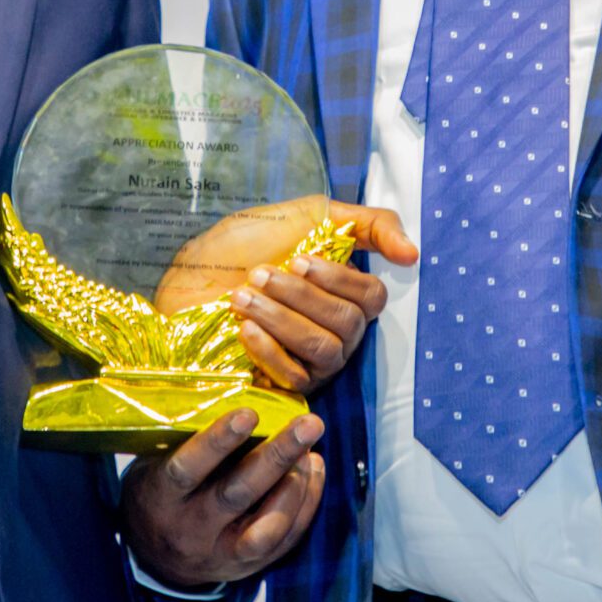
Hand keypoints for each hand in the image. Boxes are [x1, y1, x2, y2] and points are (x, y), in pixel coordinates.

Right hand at [121, 408, 328, 590]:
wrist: (157, 557)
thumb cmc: (162, 490)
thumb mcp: (158, 463)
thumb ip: (187, 439)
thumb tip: (242, 396)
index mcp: (161, 497)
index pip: (187, 469)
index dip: (217, 442)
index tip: (248, 413)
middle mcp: (191, 529)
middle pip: (237, 494)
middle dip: (277, 456)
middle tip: (309, 423)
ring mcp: (221, 554)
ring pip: (266, 527)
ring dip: (296, 487)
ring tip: (311, 451)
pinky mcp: (248, 567)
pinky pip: (285, 540)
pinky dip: (305, 504)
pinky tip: (313, 470)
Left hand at [157, 201, 417, 389]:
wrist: (188, 275)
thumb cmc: (245, 244)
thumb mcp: (306, 216)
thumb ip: (366, 224)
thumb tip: (413, 254)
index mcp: (344, 292)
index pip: (373, 298)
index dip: (341, 280)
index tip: (300, 260)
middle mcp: (336, 331)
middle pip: (348, 324)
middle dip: (302, 296)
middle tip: (261, 273)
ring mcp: (311, 361)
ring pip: (324, 350)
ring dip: (282, 318)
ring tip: (244, 296)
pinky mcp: (282, 385)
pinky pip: (295, 377)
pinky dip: (269, 348)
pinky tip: (243, 328)